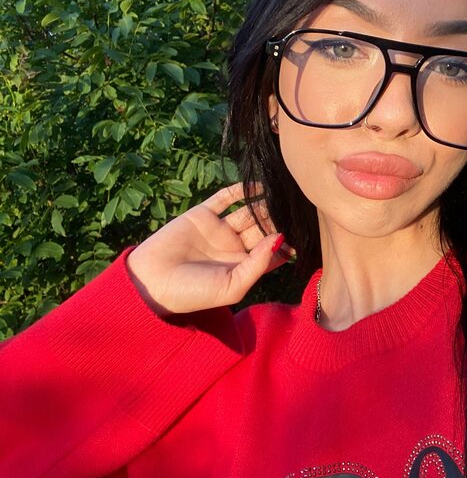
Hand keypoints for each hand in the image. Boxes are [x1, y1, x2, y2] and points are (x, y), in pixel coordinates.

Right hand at [125, 183, 290, 316]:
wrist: (151, 282)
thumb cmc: (193, 293)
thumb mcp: (232, 286)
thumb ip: (258, 264)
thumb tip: (280, 238)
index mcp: (243, 267)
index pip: (272, 251)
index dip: (287, 242)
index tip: (305, 231)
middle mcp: (233, 248)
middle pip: (263, 228)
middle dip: (278, 219)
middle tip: (295, 207)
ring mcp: (218, 230)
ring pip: (248, 212)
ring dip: (264, 203)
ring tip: (281, 193)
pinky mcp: (202, 215)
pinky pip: (225, 198)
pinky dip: (241, 190)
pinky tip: (259, 184)